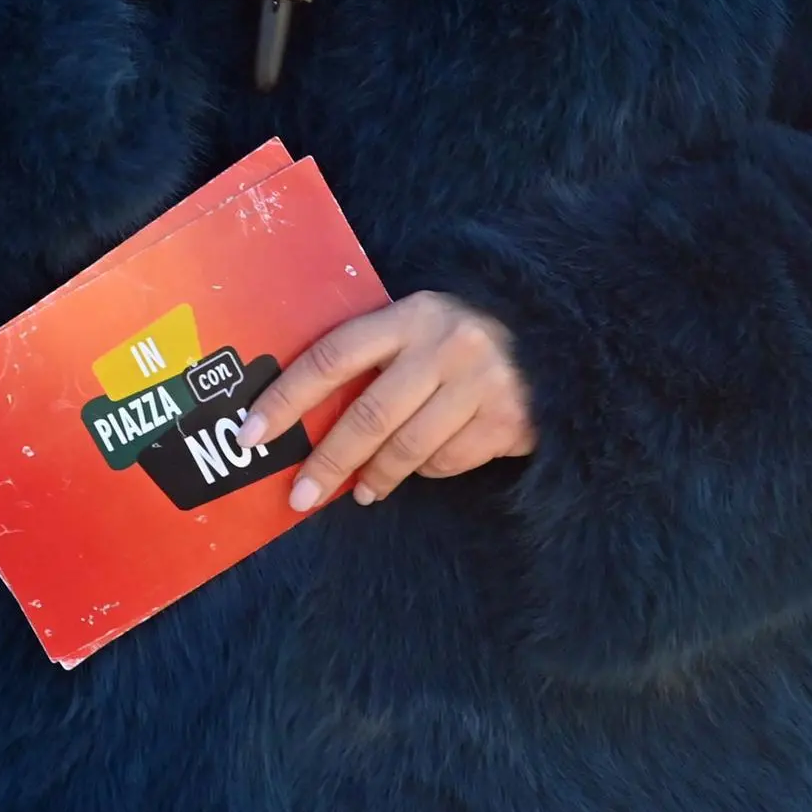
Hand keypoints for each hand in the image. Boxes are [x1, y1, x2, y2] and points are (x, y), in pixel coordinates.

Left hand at [238, 290, 533, 511]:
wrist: (559, 336)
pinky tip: (418, 469)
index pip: (332, 357)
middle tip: (299, 496)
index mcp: (409, 315)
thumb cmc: (464, 334)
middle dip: (327, 461)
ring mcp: (480, 385)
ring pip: (407, 449)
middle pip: (368, 416)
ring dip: (375, 477)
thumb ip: (376, 356)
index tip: (252, 433)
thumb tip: (305, 414)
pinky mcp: (507, 422)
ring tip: (358, 491)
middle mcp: (443, 347)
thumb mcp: (420, 325)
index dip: (287, 398)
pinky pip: (447, 461)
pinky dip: (426, 471)